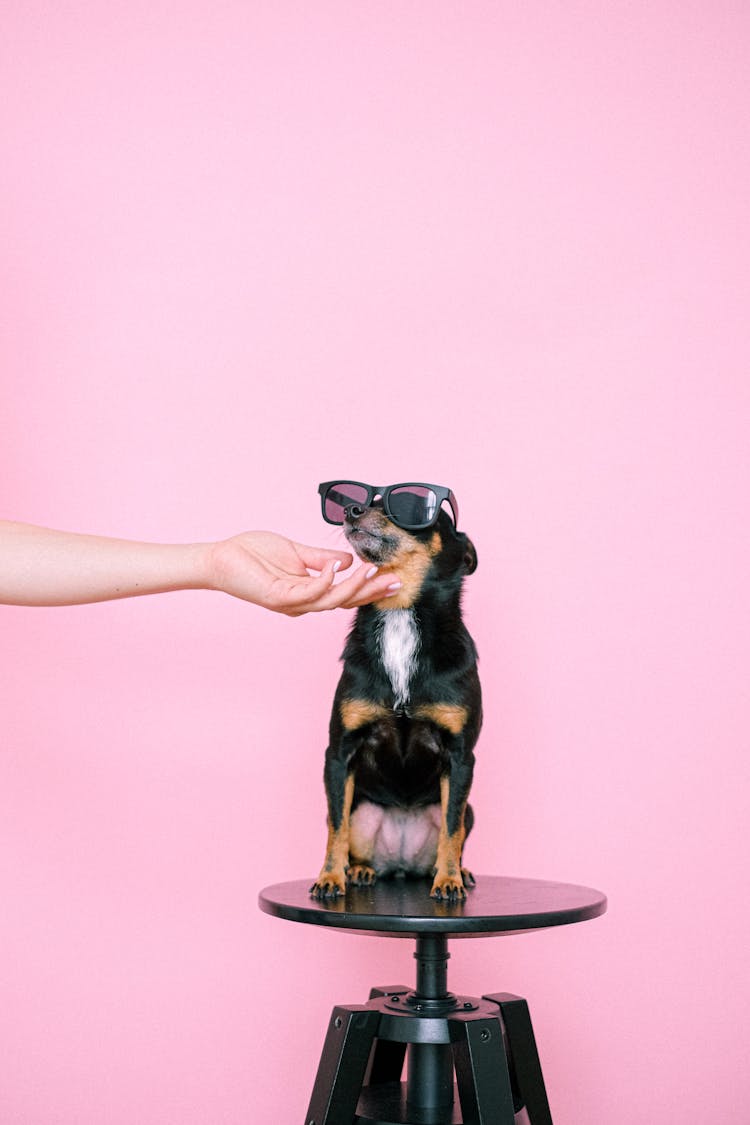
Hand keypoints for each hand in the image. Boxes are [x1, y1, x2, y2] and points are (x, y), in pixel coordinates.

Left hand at [207, 531, 400, 615]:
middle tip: (395, 581)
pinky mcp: (280, 597)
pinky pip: (310, 592)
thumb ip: (322, 557)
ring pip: (331, 600)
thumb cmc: (253, 555)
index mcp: (308, 591)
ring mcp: (292, 602)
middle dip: (371, 592)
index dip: (368, 587)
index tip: (391, 576)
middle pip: (344, 601)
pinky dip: (326, 580)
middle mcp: (303, 602)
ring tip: (372, 571)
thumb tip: (348, 558)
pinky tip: (337, 566)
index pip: (345, 593)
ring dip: (354, 587)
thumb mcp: (297, 552)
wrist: (222, 558)